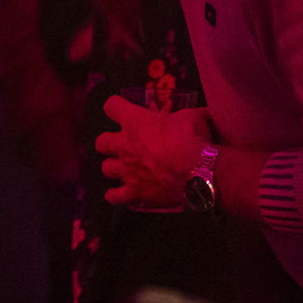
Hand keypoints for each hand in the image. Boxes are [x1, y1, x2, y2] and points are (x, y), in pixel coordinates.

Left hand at [95, 96, 211, 208]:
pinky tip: (122, 193)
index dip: (116, 106)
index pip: (111, 106)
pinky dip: (116, 195)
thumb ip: (185, 115)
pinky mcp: (133, 193)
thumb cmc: (194, 140)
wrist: (200, 173)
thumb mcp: (193, 117)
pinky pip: (113, 196)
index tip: (122, 109)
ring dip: (115, 167)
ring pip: (106, 168)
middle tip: (124, 144)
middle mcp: (124, 145)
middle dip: (110, 142)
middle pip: (101, 141)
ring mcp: (127, 171)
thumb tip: (198, 113)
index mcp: (135, 121)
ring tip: (127, 168)